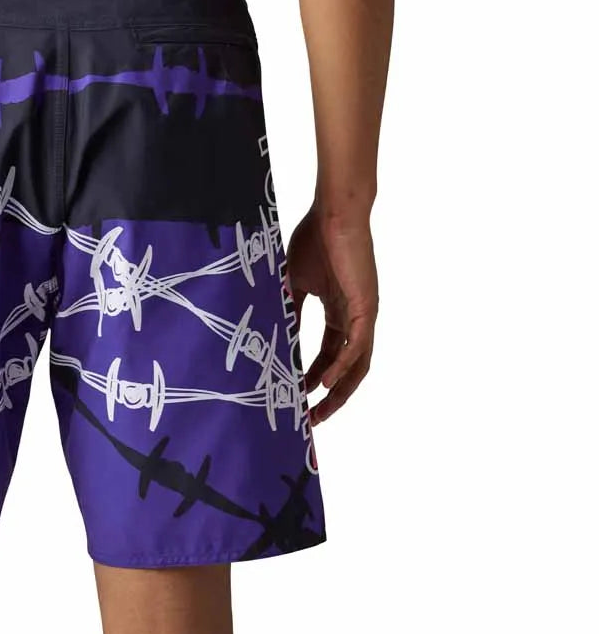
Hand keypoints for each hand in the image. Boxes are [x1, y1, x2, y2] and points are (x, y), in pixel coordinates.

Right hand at [285, 206, 377, 423]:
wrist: (334, 213)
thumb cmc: (315, 238)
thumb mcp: (293, 282)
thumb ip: (288, 309)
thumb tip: (268, 333)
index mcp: (337, 312)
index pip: (328, 356)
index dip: (313, 379)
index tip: (297, 398)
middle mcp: (354, 318)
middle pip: (347, 369)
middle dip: (330, 397)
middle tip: (311, 420)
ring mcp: (362, 314)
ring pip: (357, 365)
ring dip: (340, 391)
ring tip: (320, 412)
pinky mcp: (365, 307)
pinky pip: (357, 346)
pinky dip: (344, 367)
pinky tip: (328, 385)